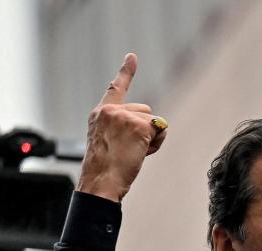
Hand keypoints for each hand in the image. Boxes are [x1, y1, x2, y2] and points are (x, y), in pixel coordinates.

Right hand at [77, 52, 167, 201]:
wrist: (100, 182)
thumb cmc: (104, 171)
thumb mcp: (107, 143)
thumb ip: (122, 129)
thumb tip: (153, 124)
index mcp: (100, 114)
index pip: (115, 88)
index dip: (126, 72)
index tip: (132, 57)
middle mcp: (111, 111)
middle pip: (145, 111)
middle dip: (145, 130)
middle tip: (129, 150)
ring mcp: (124, 116)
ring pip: (154, 120)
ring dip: (151, 138)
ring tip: (133, 154)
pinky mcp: (138, 125)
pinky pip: (161, 128)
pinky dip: (157, 142)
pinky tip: (142, 153)